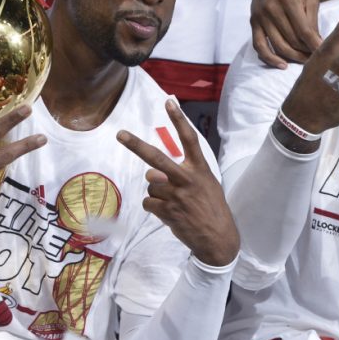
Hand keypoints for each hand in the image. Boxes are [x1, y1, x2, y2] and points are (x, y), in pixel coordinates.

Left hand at [117, 100, 238, 267]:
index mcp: (200, 169)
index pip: (189, 139)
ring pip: (150, 185)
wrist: (218, 237)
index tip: (169, 102)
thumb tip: (152, 173)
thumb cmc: (211, 207)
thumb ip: (183, 174)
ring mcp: (177, 196)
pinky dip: (155, 207)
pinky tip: (169, 212)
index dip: (179, 120)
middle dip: (136, 145)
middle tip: (120, 134)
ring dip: (157, 192)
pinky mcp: (168, 211)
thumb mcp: (207, 183)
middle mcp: (187, 179)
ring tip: (173, 201)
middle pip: (157, 158)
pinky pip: (149, 202)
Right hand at [251, 0, 323, 68]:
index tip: (324, 55)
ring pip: (278, 46)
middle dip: (306, 53)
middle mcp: (272, 8)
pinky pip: (259, 46)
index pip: (304, 31)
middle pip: (292, 40)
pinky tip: (282, 65)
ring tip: (305, 61)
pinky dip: (270, 58)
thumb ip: (313, 21)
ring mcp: (261, 16)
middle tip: (316, 59)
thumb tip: (318, 45)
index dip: (315, 46)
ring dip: (293, 57)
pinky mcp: (253, 22)